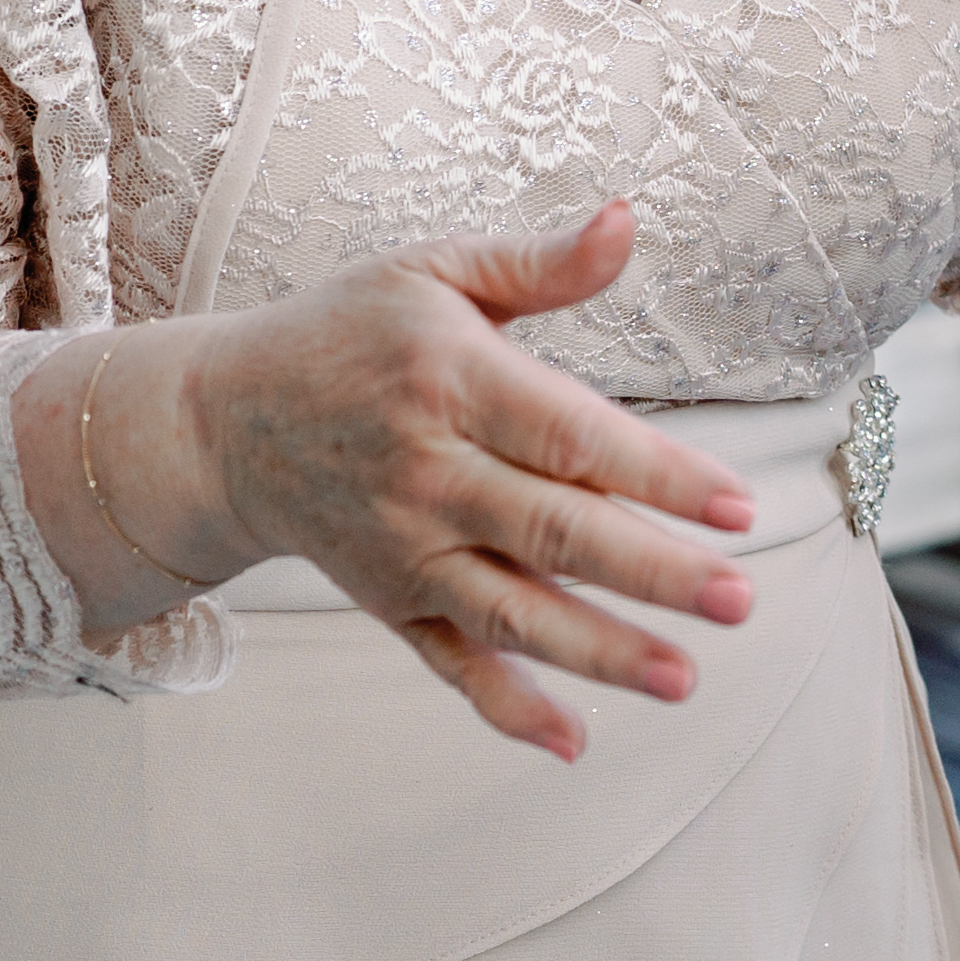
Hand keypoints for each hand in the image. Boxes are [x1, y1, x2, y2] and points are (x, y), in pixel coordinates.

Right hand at [128, 204, 766, 762]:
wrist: (220, 422)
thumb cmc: (346, 334)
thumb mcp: (433, 273)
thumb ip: (540, 263)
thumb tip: (629, 219)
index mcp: (451, 382)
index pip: (568, 436)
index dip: (656, 474)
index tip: (736, 504)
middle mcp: (427, 474)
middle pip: (552, 532)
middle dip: (651, 573)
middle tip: (739, 599)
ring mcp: (405, 549)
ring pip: (512, 611)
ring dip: (600, 651)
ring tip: (686, 676)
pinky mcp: (388, 601)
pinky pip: (449, 662)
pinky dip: (506, 706)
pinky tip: (572, 741)